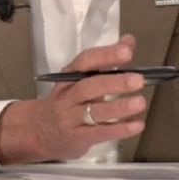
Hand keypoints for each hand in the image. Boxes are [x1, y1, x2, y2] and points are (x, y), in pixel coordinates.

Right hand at [0, 35, 146, 163]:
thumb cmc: (66, 101)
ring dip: (118, 107)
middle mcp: (68, 95)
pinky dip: (119, 129)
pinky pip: (99, 133)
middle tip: (138, 80)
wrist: (38, 131)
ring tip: (140, 102)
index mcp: (69, 76)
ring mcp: (71, 118)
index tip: (127, 51)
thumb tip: (129, 41)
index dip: (106, 55)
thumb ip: (105, 61)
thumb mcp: (81, 79)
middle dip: (114, 82)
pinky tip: (137, 125)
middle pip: (89, 86)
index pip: (85, 61)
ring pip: (94, 111)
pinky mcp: (78, 138)